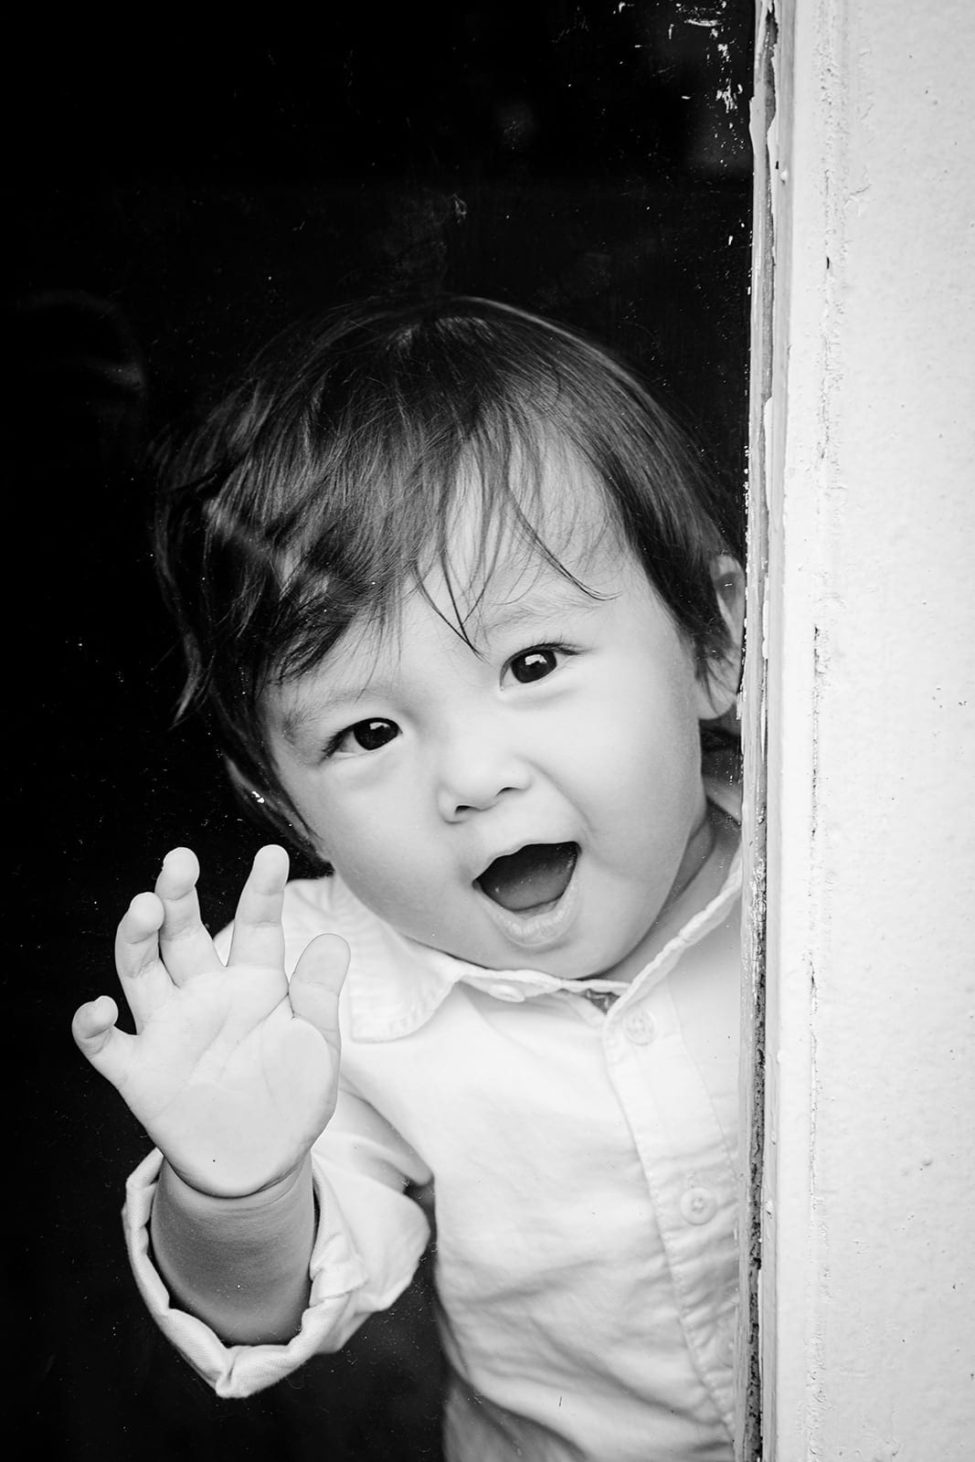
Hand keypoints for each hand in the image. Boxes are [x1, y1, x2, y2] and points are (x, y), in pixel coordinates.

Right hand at [72, 845, 348, 1197]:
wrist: (262, 1163)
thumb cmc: (291, 1095)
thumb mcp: (316, 1045)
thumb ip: (317, 995)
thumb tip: (333, 940)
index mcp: (254, 981)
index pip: (256, 925)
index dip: (262, 890)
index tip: (272, 855)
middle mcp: (205, 994)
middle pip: (183, 933)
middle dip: (178, 895)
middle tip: (179, 861)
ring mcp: (169, 1029)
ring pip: (140, 970)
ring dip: (136, 937)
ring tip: (144, 908)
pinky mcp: (140, 1071)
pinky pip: (105, 1044)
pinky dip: (92, 1025)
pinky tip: (99, 1007)